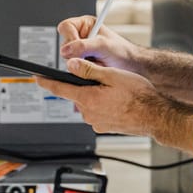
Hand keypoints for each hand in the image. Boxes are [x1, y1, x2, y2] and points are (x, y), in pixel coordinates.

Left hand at [35, 57, 157, 135]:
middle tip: (102, 78)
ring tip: (114, 91)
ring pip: (87, 103)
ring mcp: (96, 122)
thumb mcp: (113, 75)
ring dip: (94, 95)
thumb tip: (71, 64)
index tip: (37, 77)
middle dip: (83, 84)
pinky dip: (102, 105)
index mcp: (88, 98)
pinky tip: (117, 101)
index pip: (61, 89)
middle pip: (76, 94)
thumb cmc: (139, 95)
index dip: (47, 82)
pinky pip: (96, 112)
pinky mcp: (103, 127)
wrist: (155, 116)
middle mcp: (89, 113)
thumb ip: (89, 70)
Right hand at [56, 16, 143, 73]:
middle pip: (64, 44)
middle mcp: (80, 37)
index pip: (66, 27)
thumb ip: (84, 46)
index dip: (70, 37)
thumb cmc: (122, 51)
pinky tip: (92, 68)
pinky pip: (72, 68)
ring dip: (79, 63)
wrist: (131, 67)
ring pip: (67, 58)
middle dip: (75, 53)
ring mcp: (79, 52)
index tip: (78, 47)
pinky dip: (80, 70)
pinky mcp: (80, 64)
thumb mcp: (103, 45)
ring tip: (95, 62)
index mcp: (85, 25)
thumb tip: (65, 50)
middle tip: (89, 57)